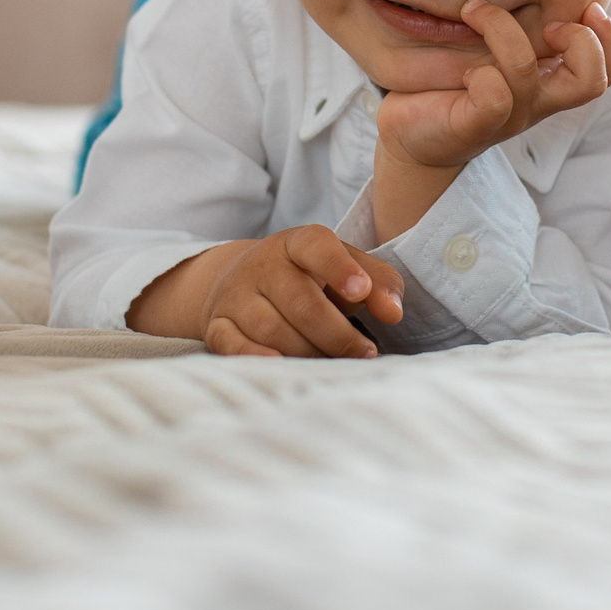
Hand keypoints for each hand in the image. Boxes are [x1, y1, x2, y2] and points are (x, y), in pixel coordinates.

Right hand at [127, 226, 405, 357]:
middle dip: (337, 334)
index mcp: (297, 243)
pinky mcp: (217, 326)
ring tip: (334, 365)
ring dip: (309, 353)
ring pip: (272, 330)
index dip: (339, 268)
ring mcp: (235, 296)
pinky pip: (232, 345)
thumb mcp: (346, 267)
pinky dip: (256, 357)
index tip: (361, 291)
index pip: (316, 247)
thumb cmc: (311, 278)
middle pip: (300, 301)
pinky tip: (282, 366)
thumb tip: (393, 312)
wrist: (245, 281)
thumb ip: (379, 281)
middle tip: (364, 353)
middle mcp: (262, 265)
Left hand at [369, 1, 610, 239]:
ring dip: (499, 28)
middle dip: (579, 41)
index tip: (587, 7)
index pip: (606, 71)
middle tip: (545, 22)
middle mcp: (537, 102)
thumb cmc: (452, 81)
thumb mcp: (492, 47)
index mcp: (549, 82)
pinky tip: (464, 69)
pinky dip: (481, 74)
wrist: (409, 135)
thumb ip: (517, 22)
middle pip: (592, 82)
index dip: (609, 38)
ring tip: (472, 10)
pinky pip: (494, 98)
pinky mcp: (474, 127)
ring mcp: (508, 117)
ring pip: (525, 72)